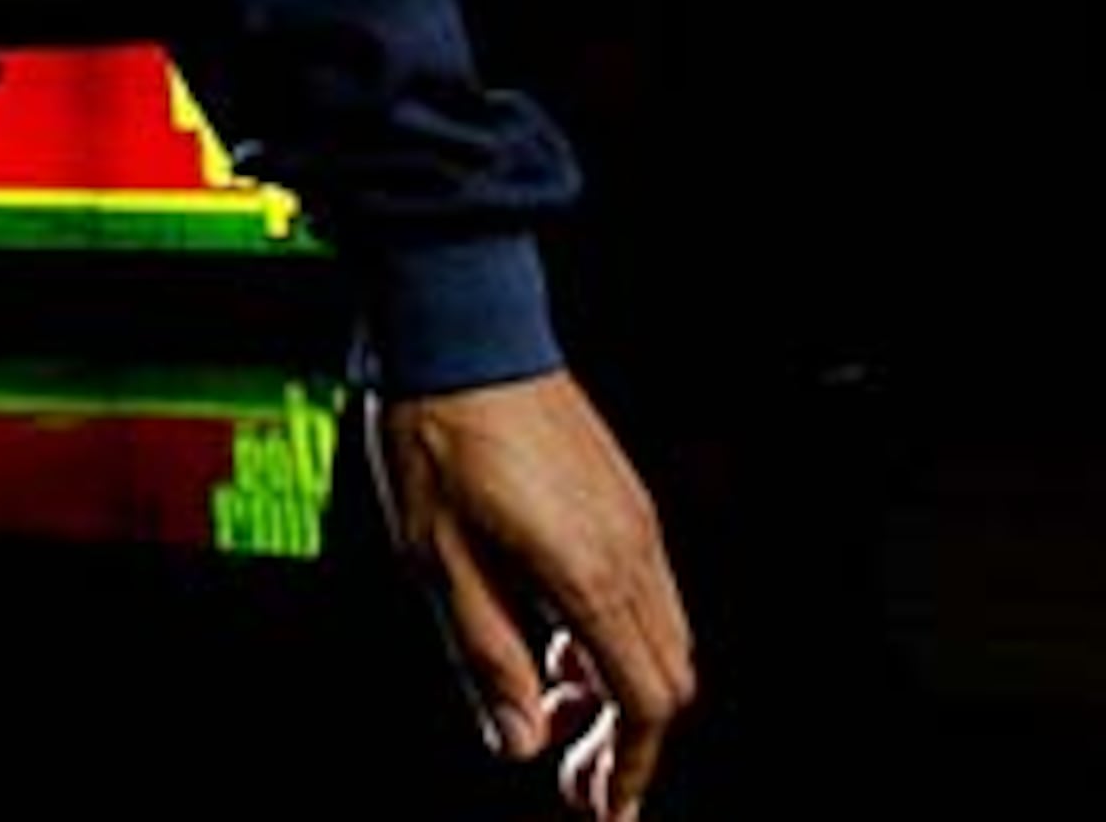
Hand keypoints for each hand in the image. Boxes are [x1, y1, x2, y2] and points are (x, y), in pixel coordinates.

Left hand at [368, 370, 696, 819]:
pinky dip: (616, 635)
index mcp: (591, 575)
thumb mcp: (437, 561)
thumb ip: (486, 657)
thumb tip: (517, 741)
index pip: (646, 704)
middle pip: (669, 679)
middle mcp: (633, 549)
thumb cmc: (439, 434)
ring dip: (620, 686)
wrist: (459, 332)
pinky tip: (559, 635)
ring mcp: (635, 518)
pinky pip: (646, 590)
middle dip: (627, 739)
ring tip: (554, 703)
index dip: (629, 767)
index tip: (601, 806)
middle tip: (569, 770)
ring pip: (663, 635)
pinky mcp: (623, 496)